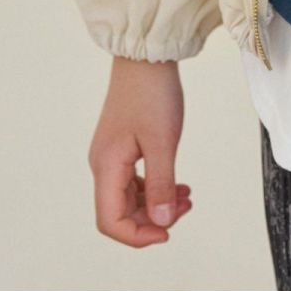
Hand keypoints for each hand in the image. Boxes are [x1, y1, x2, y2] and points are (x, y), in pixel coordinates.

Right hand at [88, 57, 193, 246]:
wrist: (146, 56)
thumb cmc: (152, 92)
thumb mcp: (162, 141)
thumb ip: (161, 184)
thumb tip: (162, 221)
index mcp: (106, 166)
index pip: (111, 221)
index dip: (137, 235)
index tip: (167, 232)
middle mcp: (103, 164)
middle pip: (120, 211)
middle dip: (152, 217)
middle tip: (186, 207)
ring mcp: (111, 155)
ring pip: (128, 196)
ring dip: (156, 202)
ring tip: (187, 197)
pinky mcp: (122, 145)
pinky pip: (134, 179)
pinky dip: (155, 186)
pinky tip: (177, 184)